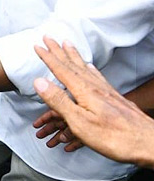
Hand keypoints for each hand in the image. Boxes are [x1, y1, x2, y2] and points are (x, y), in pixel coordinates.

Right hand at [33, 37, 153, 166]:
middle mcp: (96, 87)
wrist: (146, 142)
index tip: (38, 45)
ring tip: (68, 45)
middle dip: (59, 51)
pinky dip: (90, 68)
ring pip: (85, 68)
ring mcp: (106, 92)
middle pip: (73, 65)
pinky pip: (97, 76)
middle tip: (50, 38)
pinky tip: (90, 68)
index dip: (48, 57)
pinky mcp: (114, 98)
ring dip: (74, 56)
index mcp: (84, 92)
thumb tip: (39, 82)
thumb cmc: (114, 137)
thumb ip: (59, 101)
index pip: (62, 70)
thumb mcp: (79, 122)